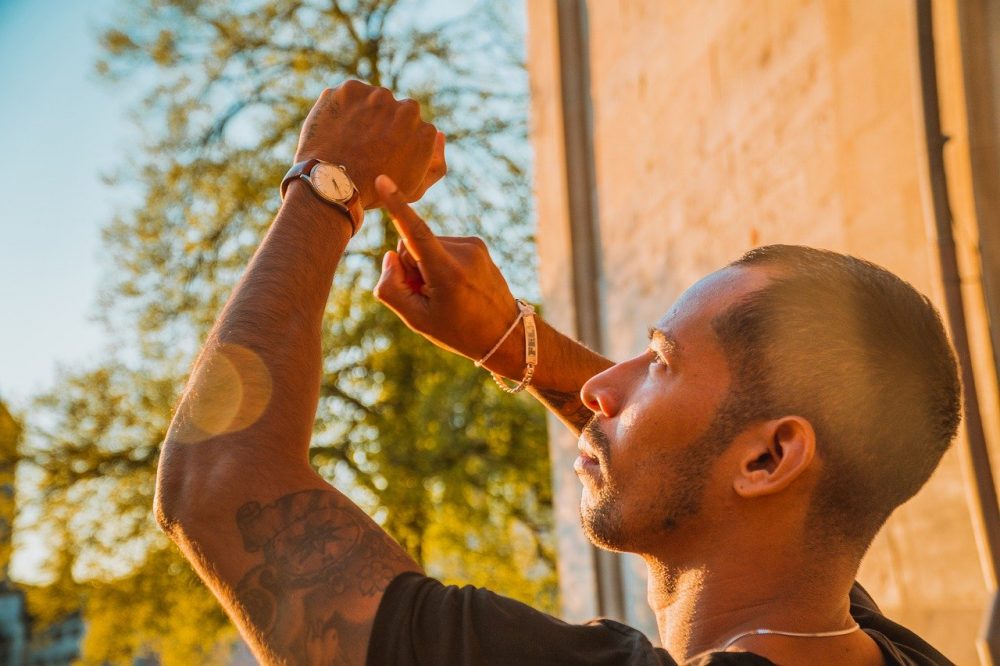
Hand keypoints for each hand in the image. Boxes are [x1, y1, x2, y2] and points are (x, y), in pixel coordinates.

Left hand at [294, 81, 446, 209]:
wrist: (333, 184)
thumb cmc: (375, 192)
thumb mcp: (415, 188)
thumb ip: (436, 164)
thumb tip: (440, 134)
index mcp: (426, 130)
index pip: (413, 129)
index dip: (396, 142)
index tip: (381, 155)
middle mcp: (407, 108)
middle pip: (395, 110)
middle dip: (382, 122)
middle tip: (364, 145)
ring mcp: (379, 95)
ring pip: (372, 100)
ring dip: (363, 113)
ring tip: (348, 138)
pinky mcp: (351, 89)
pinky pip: (348, 95)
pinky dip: (342, 108)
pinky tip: (336, 129)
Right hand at [372, 176, 522, 371]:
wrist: (505, 334)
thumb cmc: (457, 331)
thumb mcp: (417, 320)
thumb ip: (391, 289)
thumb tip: (391, 255)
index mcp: (447, 272)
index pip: (415, 232)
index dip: (396, 206)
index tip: (383, 179)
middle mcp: (463, 252)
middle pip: (413, 244)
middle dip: (411, 266)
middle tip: (428, 296)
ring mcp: (473, 246)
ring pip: (427, 244)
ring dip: (427, 265)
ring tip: (446, 293)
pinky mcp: (477, 244)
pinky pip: (442, 245)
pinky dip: (440, 262)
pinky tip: (455, 285)